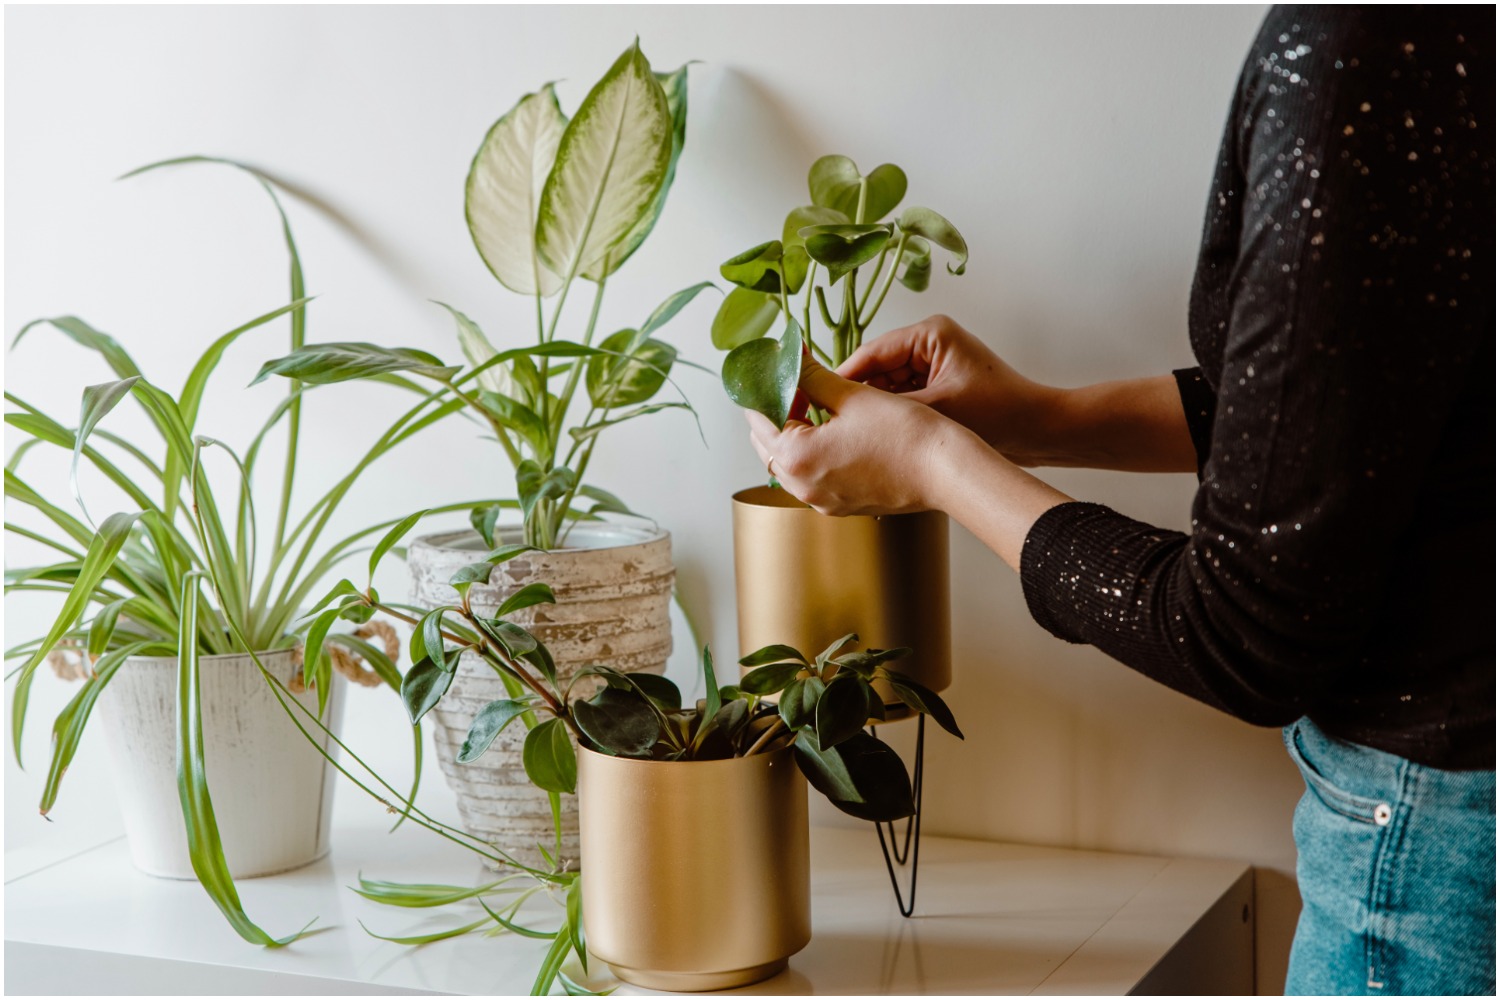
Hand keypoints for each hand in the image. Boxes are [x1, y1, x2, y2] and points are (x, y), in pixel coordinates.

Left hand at [745, 358, 966, 516]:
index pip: (759, 419)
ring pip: (790, 463)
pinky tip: (833, 431)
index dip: (767, 389)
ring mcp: (822, 500)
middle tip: (797, 383)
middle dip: (778, 412)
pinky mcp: (842, 504)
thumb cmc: (904, 434)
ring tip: (816, 403)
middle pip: (769, 445)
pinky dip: (813, 453)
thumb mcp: (851, 395)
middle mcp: (803, 486)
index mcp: (797, 458)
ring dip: (794, 434)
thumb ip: (812, 377)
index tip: (777, 370)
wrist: (944, 471)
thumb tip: (793, 357)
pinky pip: (813, 476)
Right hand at [837, 314, 1060, 466]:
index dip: (842, 380)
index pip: (871, 354)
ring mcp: (932, 365)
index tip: (815, 404)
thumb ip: (890, 408)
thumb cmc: (1002, 413)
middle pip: (875, 370)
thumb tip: (846, 413)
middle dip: (857, 399)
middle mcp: (928, 343)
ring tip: (849, 436)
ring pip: (885, 388)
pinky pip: (902, 399)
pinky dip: (891, 418)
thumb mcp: (938, 409)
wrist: (1041, 431)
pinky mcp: (937, 385)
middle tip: (828, 427)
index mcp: (929, 333)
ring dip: (874, 411)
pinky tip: (875, 439)